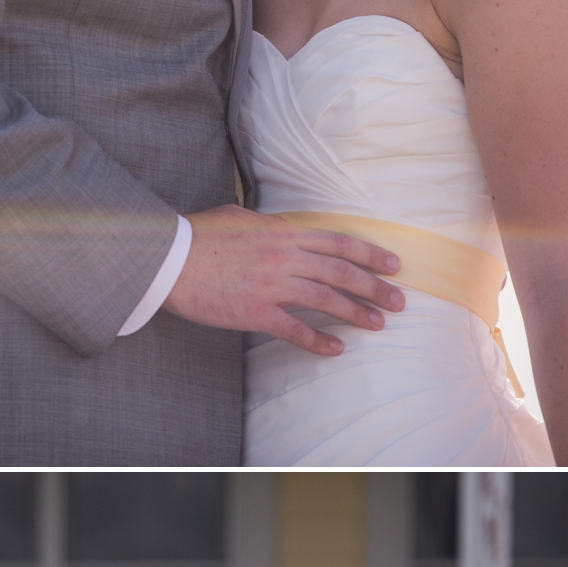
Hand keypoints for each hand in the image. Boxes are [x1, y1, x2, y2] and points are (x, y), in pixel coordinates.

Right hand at [164, 204, 404, 353]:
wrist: (167, 258)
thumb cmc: (197, 234)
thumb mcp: (238, 217)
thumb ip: (267, 224)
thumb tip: (282, 226)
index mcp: (282, 232)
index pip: (338, 242)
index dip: (370, 254)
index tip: (394, 264)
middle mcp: (284, 257)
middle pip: (341, 272)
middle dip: (375, 287)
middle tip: (399, 301)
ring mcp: (271, 285)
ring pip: (326, 299)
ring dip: (356, 312)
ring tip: (377, 324)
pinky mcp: (254, 312)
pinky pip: (295, 329)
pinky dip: (318, 341)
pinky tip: (336, 349)